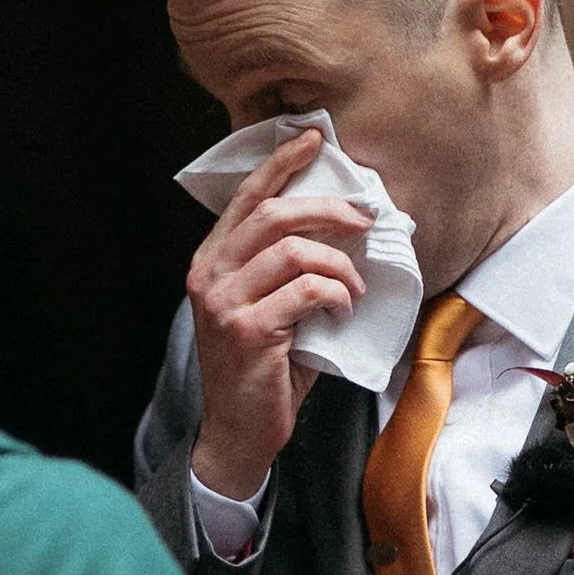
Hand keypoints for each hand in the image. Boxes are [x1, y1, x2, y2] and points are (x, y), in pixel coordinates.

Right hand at [187, 125, 372, 501]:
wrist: (238, 434)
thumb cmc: (260, 371)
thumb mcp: (264, 308)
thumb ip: (282, 268)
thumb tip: (340, 227)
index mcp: (210, 262)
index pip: (247, 197)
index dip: (281, 163)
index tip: (314, 140)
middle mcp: (209, 276)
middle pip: (274, 215)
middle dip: (329, 210)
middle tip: (364, 219)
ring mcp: (225, 303)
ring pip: (294, 251)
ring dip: (339, 264)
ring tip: (354, 285)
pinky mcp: (249, 331)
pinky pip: (306, 290)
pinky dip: (336, 294)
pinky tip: (344, 309)